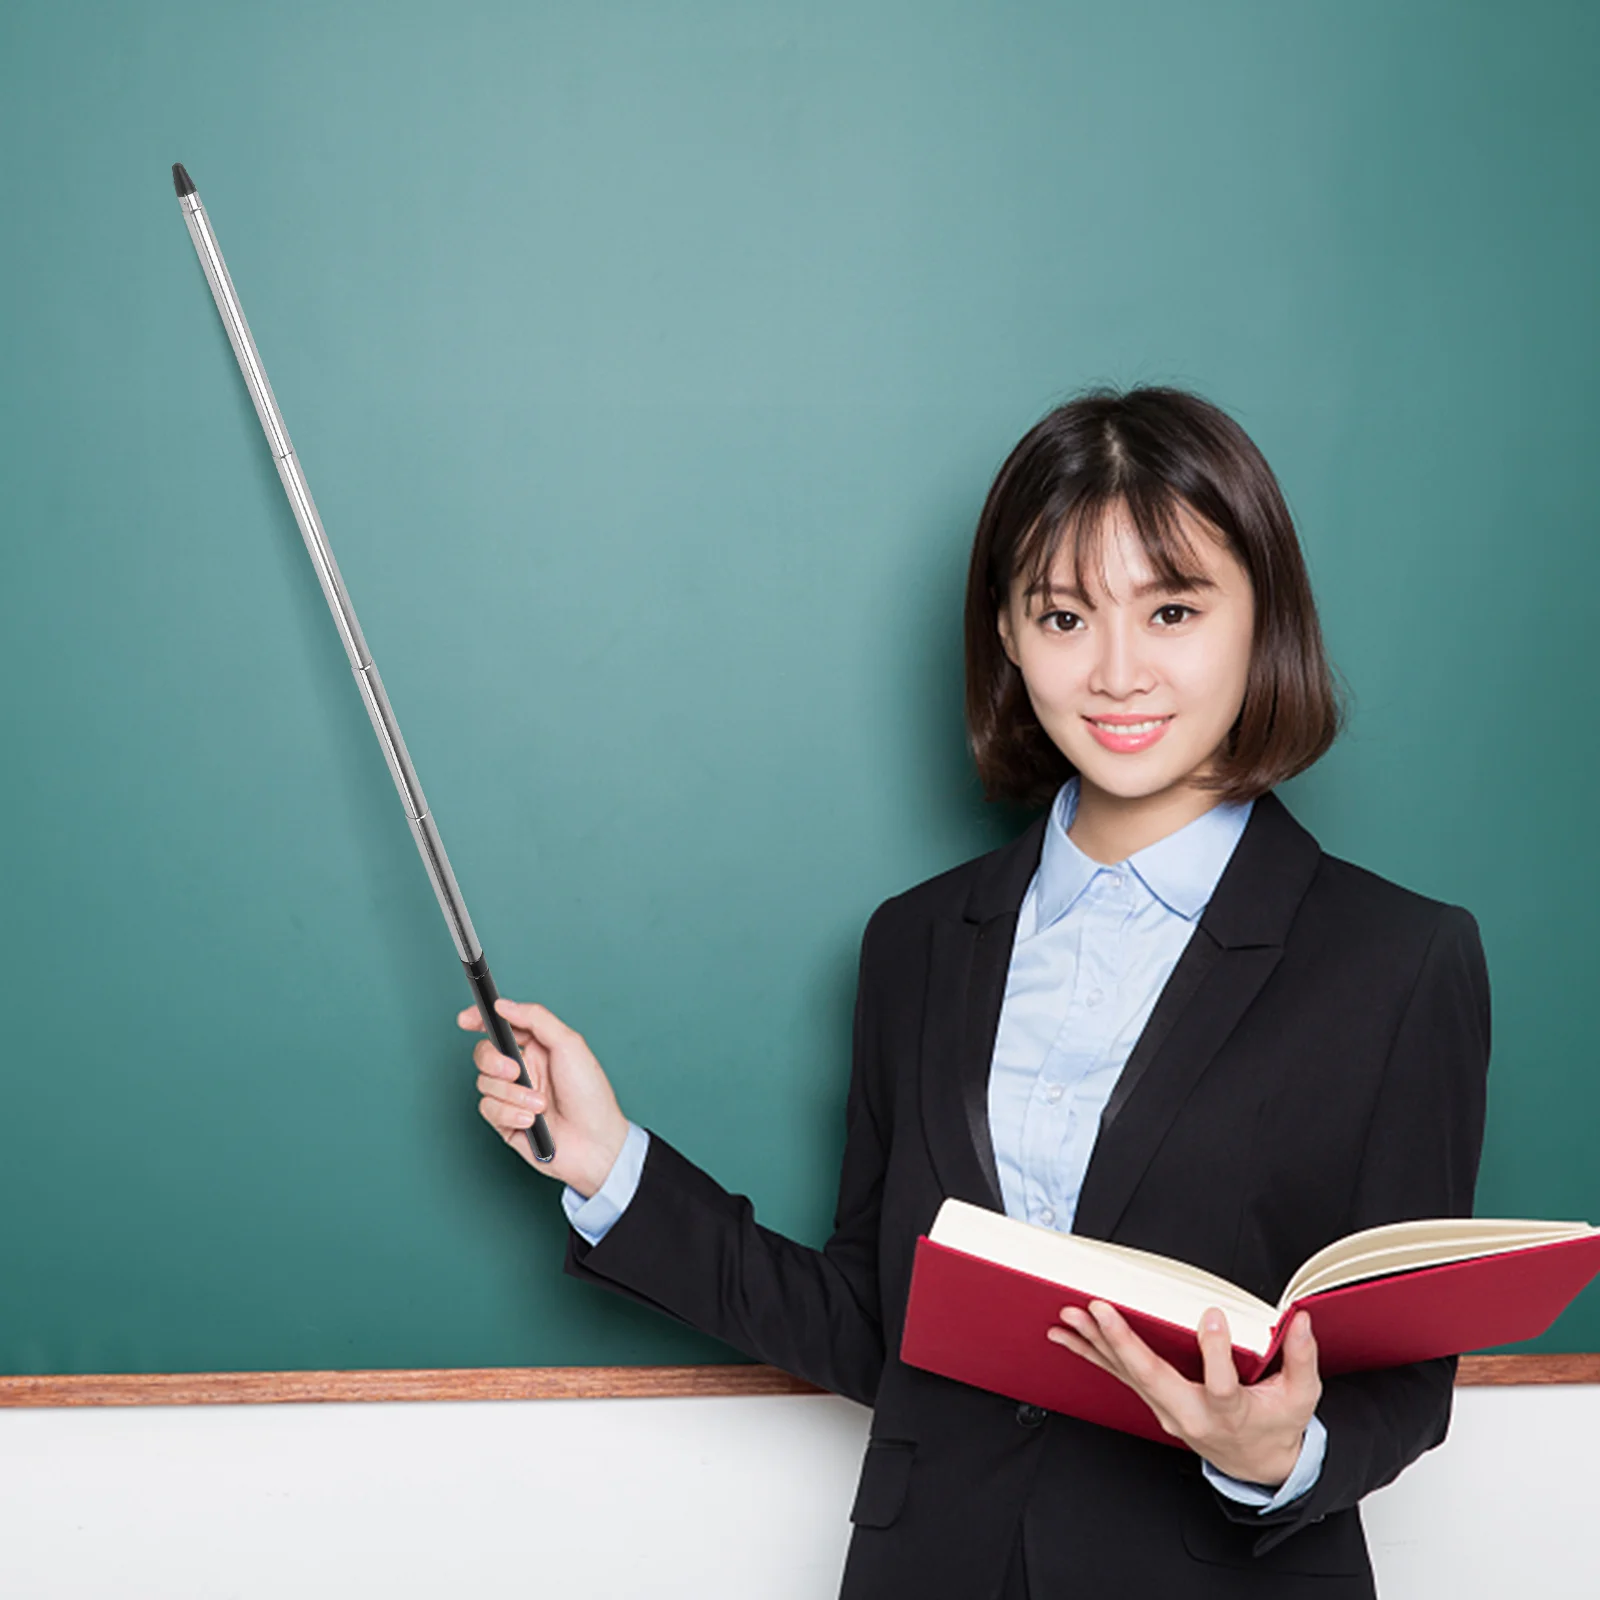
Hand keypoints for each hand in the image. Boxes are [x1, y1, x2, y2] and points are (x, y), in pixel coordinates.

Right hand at [457, 998, 630, 1197]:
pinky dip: (510, 1114)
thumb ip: (536, 1019)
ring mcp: (513, 1096)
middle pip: (485, 1053)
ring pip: (484, 1082)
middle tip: (515, 1072)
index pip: (502, 1027)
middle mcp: (524, 1070)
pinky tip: (532, 1121)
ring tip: (540, 1105)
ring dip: (514, 1094)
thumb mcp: (569, 1045)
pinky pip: (488, 1108)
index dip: (480, 1021)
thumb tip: (504, 1005)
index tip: (465, 1020)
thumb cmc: (590, 1094)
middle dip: (494, 1061)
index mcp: (538, 1048)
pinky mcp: (506, 1121)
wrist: (594, 1143)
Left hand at [1048, 1301, 1321, 1486]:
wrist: (1257, 1465)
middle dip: (1123, 1341)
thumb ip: (1301, 1358)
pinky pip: (1121, 1375)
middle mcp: (1191, 1413)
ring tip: (1070, 1316)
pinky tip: (1067, 1336)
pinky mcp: (1155, 1402)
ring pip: (1128, 1374)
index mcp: (1231, 1412)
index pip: (1221, 1386)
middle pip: (1154, 1379)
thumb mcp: (1301, 1397)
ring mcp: (1168, 1410)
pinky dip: (1093, 1353)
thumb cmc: (1276, 1426)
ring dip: (1096, 1343)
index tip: (1213, 1317)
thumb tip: (1300, 1320)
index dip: (1216, 1351)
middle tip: (1098, 1309)